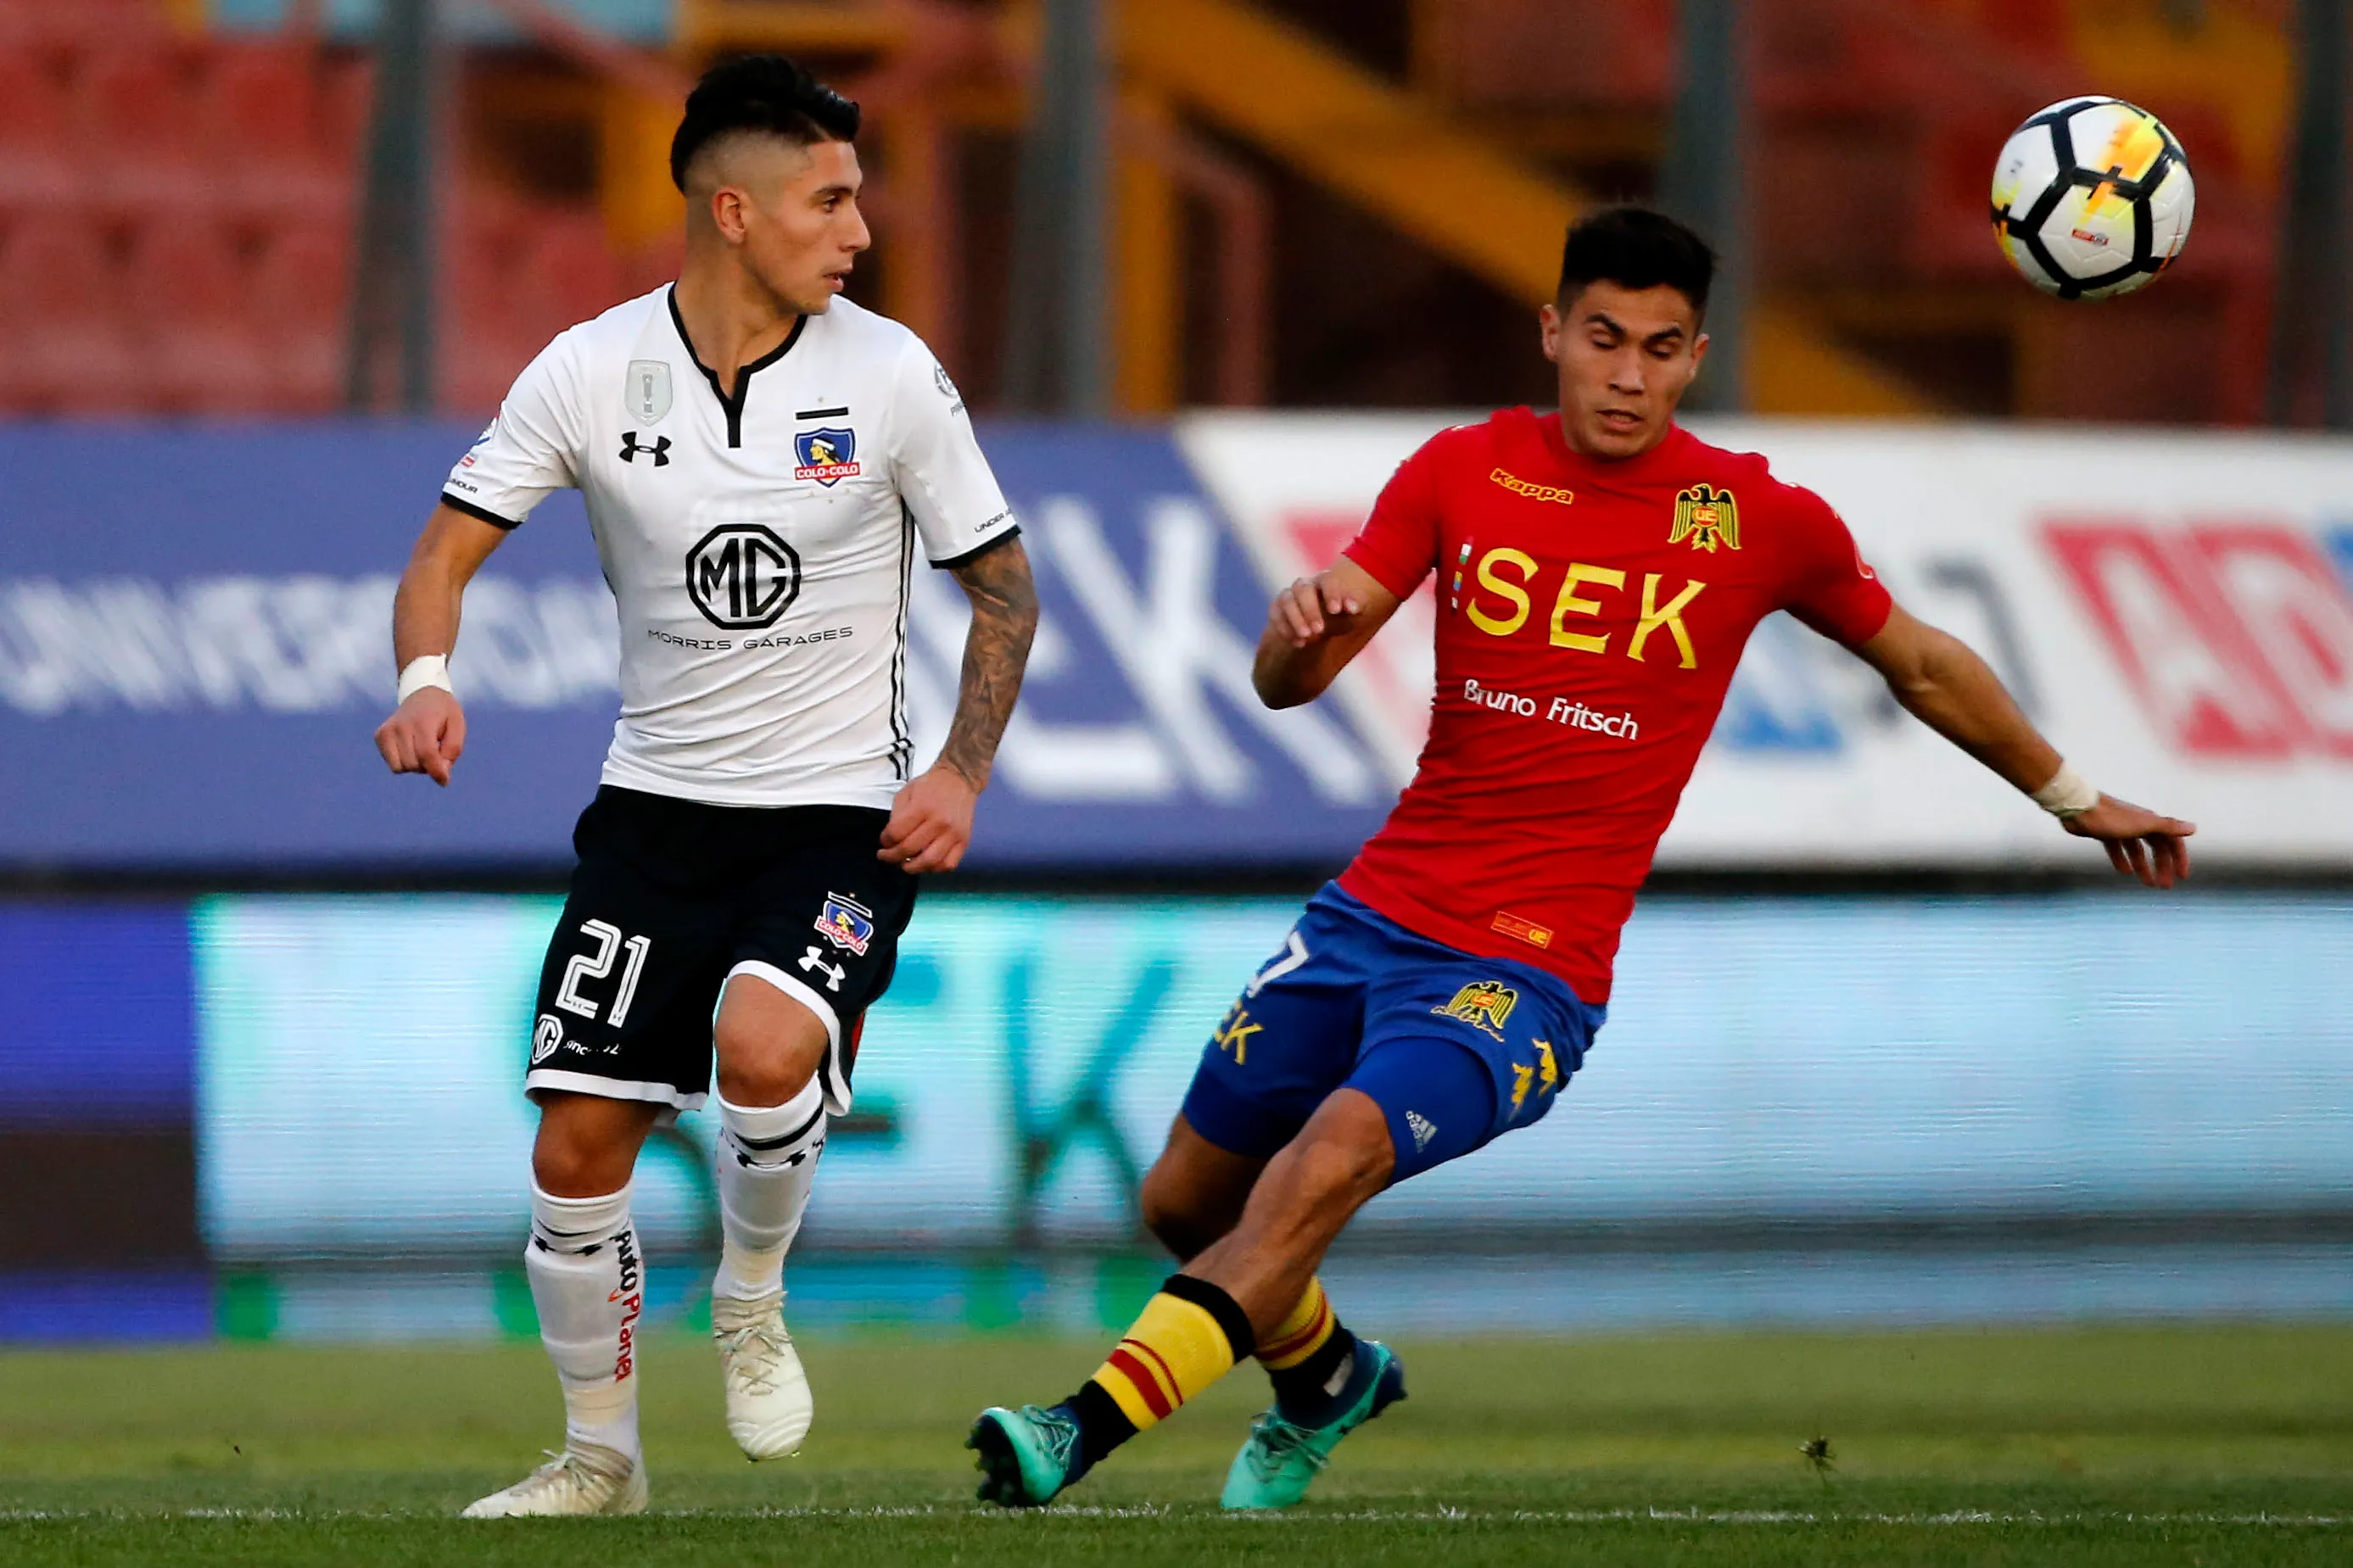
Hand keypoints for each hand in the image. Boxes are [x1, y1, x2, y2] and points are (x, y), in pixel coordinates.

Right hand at [374, 687, 465, 785]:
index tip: (444, 781)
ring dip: (415, 765)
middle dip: (427, 766)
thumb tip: (441, 774)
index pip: (427, 754)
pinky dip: (403, 762)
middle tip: (435, 750)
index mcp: (422, 722)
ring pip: (400, 767)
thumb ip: (452, 750)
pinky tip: (410, 748)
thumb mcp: (458, 726)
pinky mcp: (379, 736)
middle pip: (414, 764)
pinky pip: (393, 764)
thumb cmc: (443, 712)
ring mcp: (387, 731)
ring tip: (422, 749)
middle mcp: (401, 726)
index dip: (437, 772)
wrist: (422, 693)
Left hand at [879, 764, 978, 872]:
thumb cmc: (931, 785)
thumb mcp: (906, 792)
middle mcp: (939, 822)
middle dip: (892, 856)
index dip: (885, 841)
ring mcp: (953, 834)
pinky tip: (926, 863)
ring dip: (912, 867)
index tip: (883, 841)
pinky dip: (934, 869)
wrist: (960, 779)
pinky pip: (948, 864)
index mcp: (922, 807)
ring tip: (905, 864)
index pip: (896, 833)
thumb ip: (896, 816)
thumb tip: (890, 839)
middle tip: (887, 856)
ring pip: (929, 862)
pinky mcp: (964, 841)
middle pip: (909, 849)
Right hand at [1268, 574, 1364, 649]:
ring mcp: (1289, 596)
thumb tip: (1353, 609)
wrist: (1318, 632)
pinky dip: (1285, 629)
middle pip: (1304, 590)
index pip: (1327, 580)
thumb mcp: (1350, 616)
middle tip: (1319, 630)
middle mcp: (1305, 586)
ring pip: (1287, 601)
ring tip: (1306, 637)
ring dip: (1296, 619)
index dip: (1331, 593)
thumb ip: (1353, 609)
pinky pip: (1276, 615)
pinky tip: (1298, 643)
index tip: (1335, 611)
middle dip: (1310, 610)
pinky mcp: (1277, 610)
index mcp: (1325, 582)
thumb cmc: (1339, 619)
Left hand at [2063, 794, 2194, 887]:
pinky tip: (2124, 872)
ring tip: (2148, 884)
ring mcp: (2121, 828)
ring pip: (2137, 850)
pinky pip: (2117, 848)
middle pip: (2156, 848)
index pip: (2172, 842)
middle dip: (2162, 867)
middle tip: (2164, 886)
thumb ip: (2168, 826)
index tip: (2181, 876)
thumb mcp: (2143, 825)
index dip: (2179, 858)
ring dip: (2144, 867)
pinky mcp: (2105, 832)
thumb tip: (2193, 828)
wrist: (2078, 808)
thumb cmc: (2110, 817)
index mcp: (2150, 822)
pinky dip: (2122, 859)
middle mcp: (2139, 824)